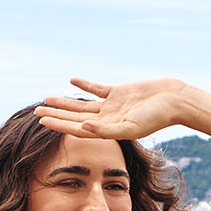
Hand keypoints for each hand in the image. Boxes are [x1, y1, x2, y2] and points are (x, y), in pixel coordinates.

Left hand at [36, 77, 194, 141]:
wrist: (175, 101)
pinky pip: (98, 89)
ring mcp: (112, 106)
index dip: (58, 125)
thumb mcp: (130, 126)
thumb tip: (82, 126)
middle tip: (36, 111)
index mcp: (107, 130)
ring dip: (65, 101)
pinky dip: (85, 86)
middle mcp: (107, 119)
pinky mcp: (119, 92)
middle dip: (56, 115)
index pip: (76, 128)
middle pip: (75, 117)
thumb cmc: (156, 117)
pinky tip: (72, 81)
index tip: (41, 121)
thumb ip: (106, 129)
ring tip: (47, 98)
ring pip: (83, 104)